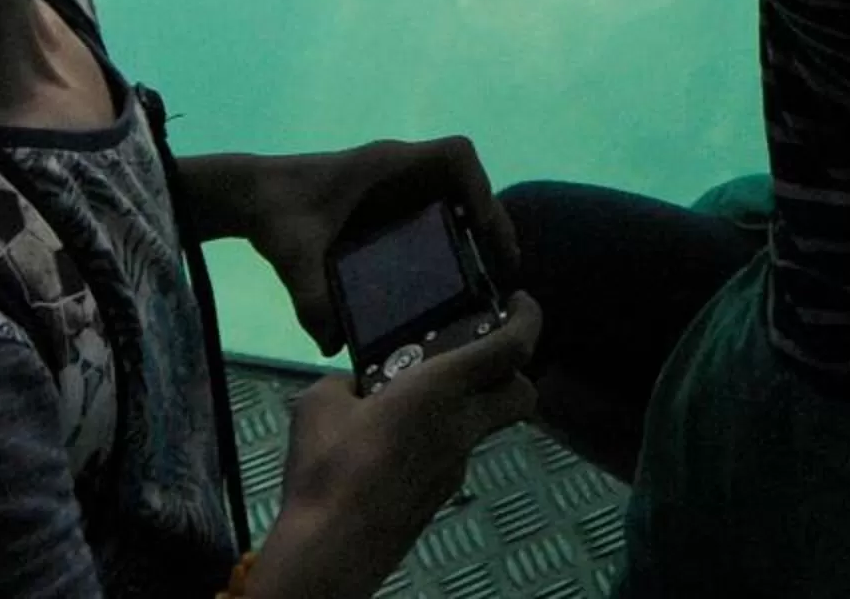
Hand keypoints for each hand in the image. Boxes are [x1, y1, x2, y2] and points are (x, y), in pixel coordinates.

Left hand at [232, 138, 519, 355]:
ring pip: (459, 197)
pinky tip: (455, 280)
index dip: (481, 188)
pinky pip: (439, 212)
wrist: (253, 196)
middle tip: (502, 272)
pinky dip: (456, 238)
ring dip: (479, 230)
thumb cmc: (276, 212)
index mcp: (385, 166)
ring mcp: (399, 186)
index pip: (455, 155)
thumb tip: (331, 346)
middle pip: (468, 183)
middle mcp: (401, 171)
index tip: (485, 229)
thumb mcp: (293, 255)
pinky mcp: (392, 205)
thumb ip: (309, 298)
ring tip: (489, 281)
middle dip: (491, 221)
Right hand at [253, 294, 543, 598]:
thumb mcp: (321, 402)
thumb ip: (346, 383)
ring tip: (411, 397)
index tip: (522, 301)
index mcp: (443, 390)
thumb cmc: (329, 467)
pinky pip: (452, 451)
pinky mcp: (439, 494)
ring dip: (466, 404)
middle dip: (513, 369)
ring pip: (483, 424)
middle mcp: (463, 427)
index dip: (528, 318)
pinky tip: (390, 443)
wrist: (332, 548)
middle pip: (520, 394)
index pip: (511, 347)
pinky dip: (437, 436)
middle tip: (479, 351)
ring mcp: (456, 466)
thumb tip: (354, 389)